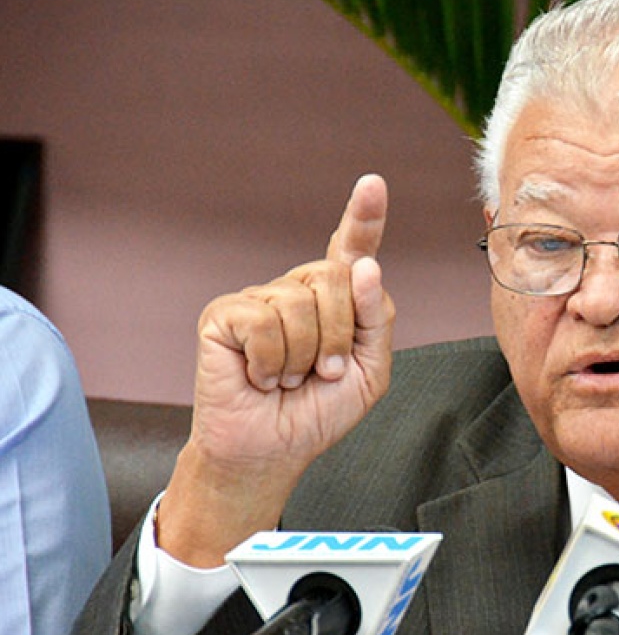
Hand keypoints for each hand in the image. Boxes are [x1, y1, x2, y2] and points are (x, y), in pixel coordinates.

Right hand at [158, 174, 395, 565]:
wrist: (272, 451)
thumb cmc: (319, 411)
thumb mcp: (370, 370)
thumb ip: (376, 319)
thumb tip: (365, 267)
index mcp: (335, 300)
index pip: (351, 251)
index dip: (363, 217)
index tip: (373, 184)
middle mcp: (296, 290)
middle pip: (339, 279)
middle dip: (341, 336)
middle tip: (324, 372)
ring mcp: (259, 298)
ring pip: (302, 303)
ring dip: (306, 356)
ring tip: (290, 379)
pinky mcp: (225, 314)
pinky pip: (265, 322)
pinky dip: (272, 361)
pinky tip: (260, 378)